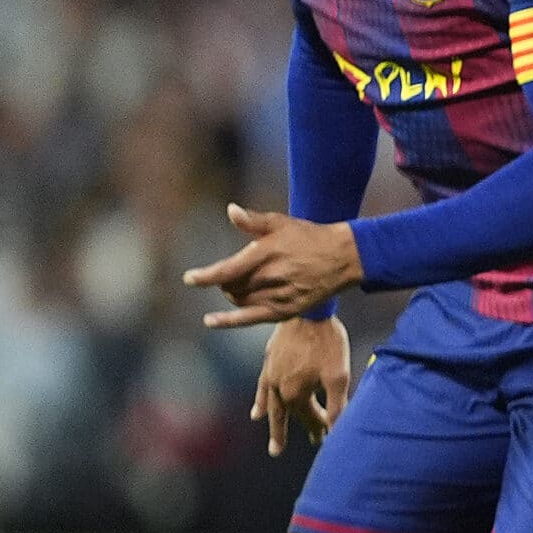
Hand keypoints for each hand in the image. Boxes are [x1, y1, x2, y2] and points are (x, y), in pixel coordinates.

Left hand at [182, 204, 363, 327]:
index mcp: (267, 253)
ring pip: (240, 301)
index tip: (189, 279)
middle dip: (225, 281)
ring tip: (243, 284)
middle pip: (231, 286)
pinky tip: (211, 321)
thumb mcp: (281, 223)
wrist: (343, 258)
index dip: (205, 276)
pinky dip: (229, 320)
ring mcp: (280, 296)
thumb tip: (230, 211)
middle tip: (233, 273)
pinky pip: (250, 318)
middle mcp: (271, 277)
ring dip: (232, 294)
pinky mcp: (286, 310)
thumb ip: (253, 221)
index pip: (227, 270)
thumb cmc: (309, 237)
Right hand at [250, 314, 351, 454]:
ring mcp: (271, 372)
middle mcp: (278, 386)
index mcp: (294, 393)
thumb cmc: (328, 342)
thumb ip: (337, 406)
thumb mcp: (338, 376)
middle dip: (282, 432)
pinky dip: (261, 396)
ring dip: (269, 417)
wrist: (310, 310)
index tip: (327, 437)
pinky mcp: (269, 357)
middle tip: (276, 451)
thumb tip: (337, 432)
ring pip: (269, 401)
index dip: (318, 428)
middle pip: (284, 414)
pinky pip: (263, 384)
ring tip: (263, 428)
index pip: (307, 418)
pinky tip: (258, 403)